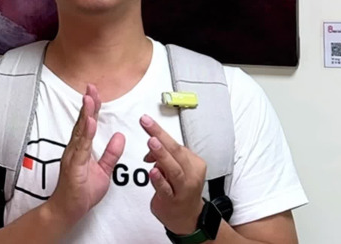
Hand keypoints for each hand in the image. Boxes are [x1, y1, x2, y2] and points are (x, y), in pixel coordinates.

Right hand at [47, 84, 125, 224]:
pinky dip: (86, 134)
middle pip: (82, 123)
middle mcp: (75, 149)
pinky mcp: (73, 166)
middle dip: (88, 104)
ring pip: (81, 132)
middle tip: (92, 87)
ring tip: (91, 99)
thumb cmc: (81, 192)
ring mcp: (73, 157)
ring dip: (86, 114)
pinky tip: (90, 122)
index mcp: (81, 149)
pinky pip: (81, 148)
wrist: (68, 210)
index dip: (93, 108)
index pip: (88, 124)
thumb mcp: (103, 170)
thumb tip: (119, 137)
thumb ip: (111, 153)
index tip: (96, 92)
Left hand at [141, 114, 206, 234]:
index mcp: (194, 163)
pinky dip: (160, 180)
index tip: (147, 120)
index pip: (176, 145)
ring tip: (151, 142)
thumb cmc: (182, 190)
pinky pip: (166, 189)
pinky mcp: (173, 201)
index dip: (160, 134)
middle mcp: (191, 174)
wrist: (189, 219)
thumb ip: (164, 157)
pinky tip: (153, 172)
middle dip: (160, 135)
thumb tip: (151, 146)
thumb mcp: (176, 170)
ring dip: (162, 155)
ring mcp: (183, 188)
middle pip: (176, 151)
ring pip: (174, 169)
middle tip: (146, 122)